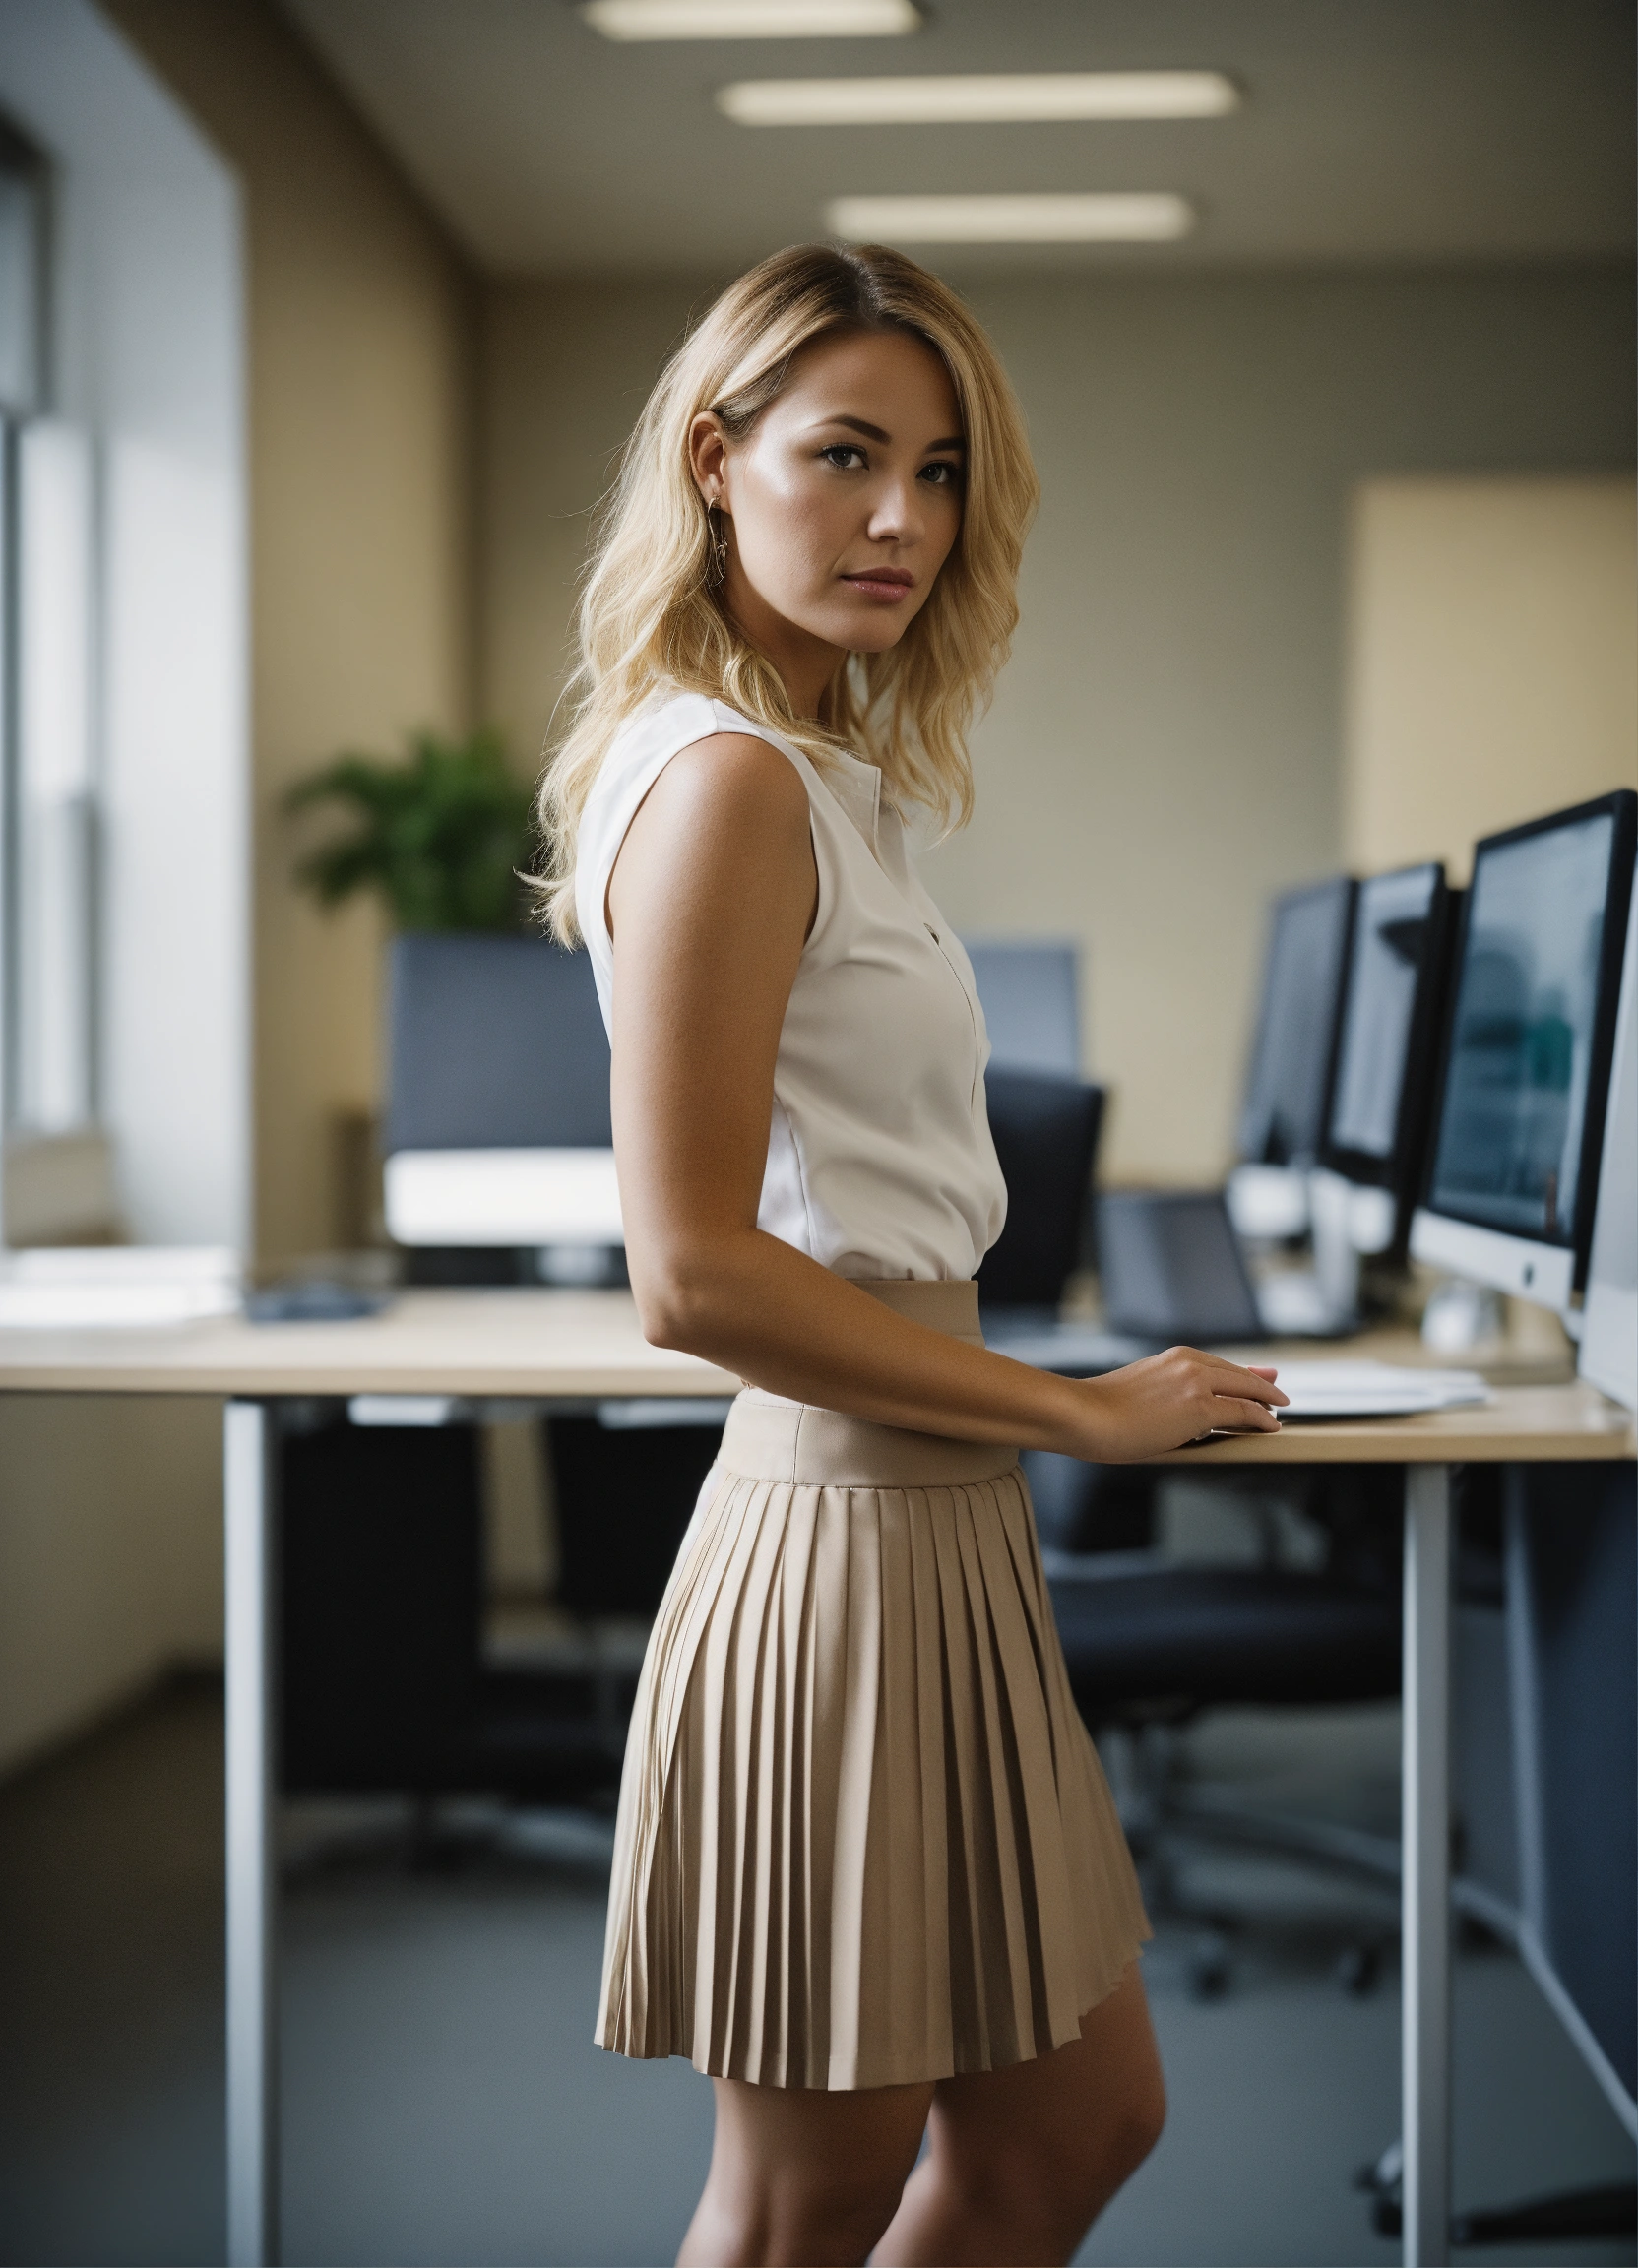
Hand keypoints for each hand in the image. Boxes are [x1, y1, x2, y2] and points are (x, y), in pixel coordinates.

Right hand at [1071, 1347, 1287, 1461]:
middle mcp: (1188, 1363)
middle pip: (1237, 1374)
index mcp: (1173, 1357)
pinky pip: (1243, 1412)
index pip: (1218, 1365)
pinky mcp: (1200, 1407)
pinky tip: (1271, 1426)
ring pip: (1246, 1390)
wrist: (1085, 1415)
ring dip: (1265, 1401)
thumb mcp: (1139, 1391)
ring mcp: (1196, 1383)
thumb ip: (1164, 1392)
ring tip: (1277, 1411)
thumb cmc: (1099, 1411)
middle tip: (1276, 1391)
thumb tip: (1174, 1407)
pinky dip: (1261, 1419)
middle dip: (1260, 1383)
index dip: (1241, 1373)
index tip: (1255, 1376)